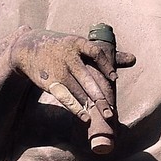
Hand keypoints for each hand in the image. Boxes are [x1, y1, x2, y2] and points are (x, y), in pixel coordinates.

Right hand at [4, 30, 132, 151]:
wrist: (26, 47)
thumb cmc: (61, 48)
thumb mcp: (80, 45)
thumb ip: (106, 55)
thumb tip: (134, 59)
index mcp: (77, 44)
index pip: (95, 51)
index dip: (106, 65)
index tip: (114, 79)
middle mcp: (67, 56)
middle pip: (87, 78)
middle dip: (100, 97)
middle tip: (112, 111)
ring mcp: (57, 69)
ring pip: (77, 90)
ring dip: (90, 105)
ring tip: (104, 115)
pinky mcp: (49, 81)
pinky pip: (64, 97)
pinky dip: (75, 108)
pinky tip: (85, 116)